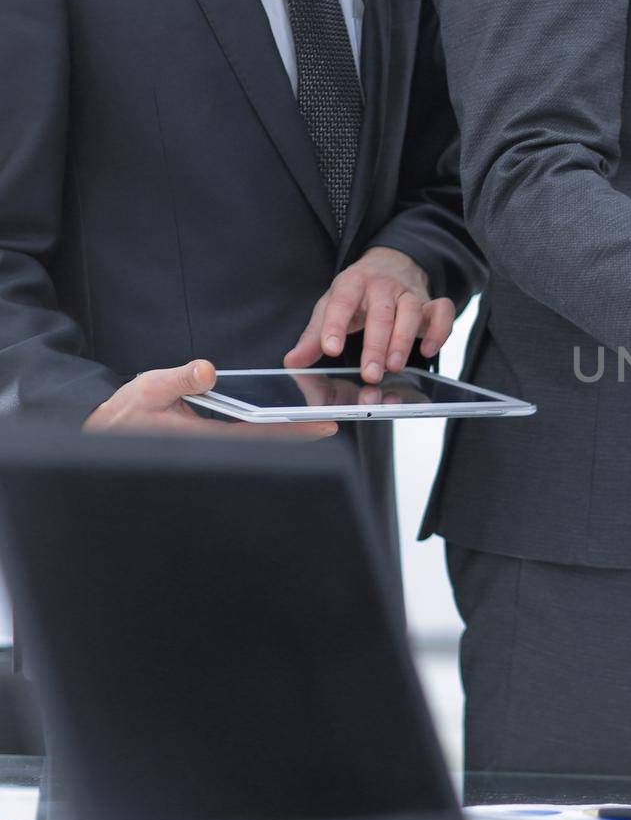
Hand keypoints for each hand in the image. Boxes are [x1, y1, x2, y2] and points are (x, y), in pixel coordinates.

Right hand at [85, 361, 337, 440]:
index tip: (324, 426)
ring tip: (320, 421)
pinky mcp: (211, 444)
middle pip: (270, 444)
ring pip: (261, 444)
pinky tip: (286, 421)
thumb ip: (180, 379)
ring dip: (289, 434)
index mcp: (205, 438)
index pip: (261, 436)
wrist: (106, 431)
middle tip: (336, 423)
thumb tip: (208, 370)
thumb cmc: (127, 412)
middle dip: (302, 434)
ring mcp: (215, 448)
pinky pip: (247, 439)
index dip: (295, 431)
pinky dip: (269, 430)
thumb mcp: (151, 388)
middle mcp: (216, 448)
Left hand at [284, 248, 455, 382]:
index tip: (329, 349)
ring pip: (412, 312)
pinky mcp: (431, 301)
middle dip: (376, 345)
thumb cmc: (357, 293)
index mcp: (351, 283)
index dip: (335, 325)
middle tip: (370, 374)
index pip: (342, 302)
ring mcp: (409, 293)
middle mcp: (382, 286)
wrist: (391, 263)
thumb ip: (313, 336)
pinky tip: (428, 350)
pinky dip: (439, 330)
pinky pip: (443, 312)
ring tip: (394, 366)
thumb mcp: (330, 307)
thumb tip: (292, 362)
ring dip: (404, 341)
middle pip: (381, 313)